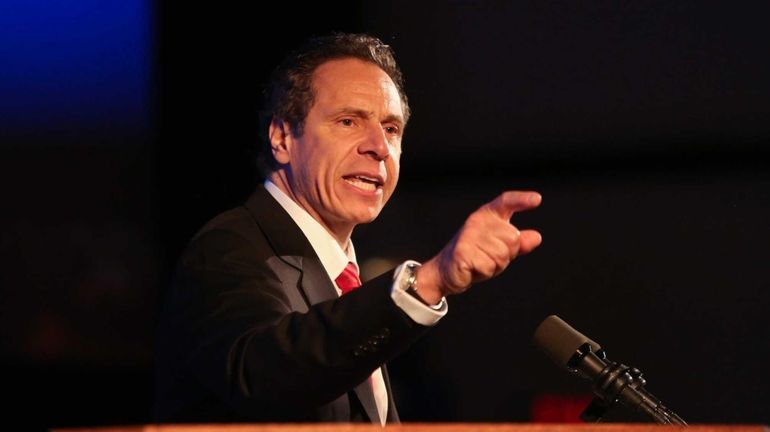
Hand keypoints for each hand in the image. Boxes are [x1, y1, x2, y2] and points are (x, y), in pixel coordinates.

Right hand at [416, 191, 541, 302]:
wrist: (446, 271)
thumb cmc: (474, 256)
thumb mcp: (500, 249)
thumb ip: (519, 243)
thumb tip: (536, 237)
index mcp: (487, 216)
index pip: (506, 202)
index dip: (521, 200)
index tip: (536, 199)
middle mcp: (478, 221)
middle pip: (512, 238)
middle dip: (507, 254)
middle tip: (489, 255)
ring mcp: (469, 235)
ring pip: (502, 255)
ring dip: (495, 265)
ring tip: (480, 261)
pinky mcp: (462, 251)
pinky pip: (489, 266)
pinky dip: (484, 273)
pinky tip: (473, 268)